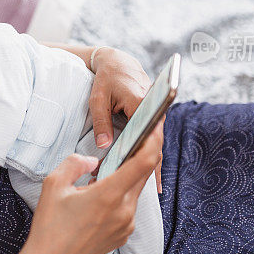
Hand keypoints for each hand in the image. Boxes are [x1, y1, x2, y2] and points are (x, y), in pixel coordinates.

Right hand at [22, 128, 162, 253]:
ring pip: (134, 191)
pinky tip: (99, 197)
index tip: (157, 126)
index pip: (144, 162)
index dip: (154, 141)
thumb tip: (92, 160)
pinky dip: (120, 196)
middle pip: (143, 175)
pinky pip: (128, 208)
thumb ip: (75, 162)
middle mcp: (124, 211)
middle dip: (141, 155)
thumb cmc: (49, 226)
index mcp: (109, 195)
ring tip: (102, 175)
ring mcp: (126, 226)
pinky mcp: (123, 236)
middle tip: (133, 139)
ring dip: (126, 178)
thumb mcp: (53, 184)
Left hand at [89, 47, 162, 192]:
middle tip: (150, 191)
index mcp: (142, 103)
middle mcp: (155, 109)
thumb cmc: (106, 79)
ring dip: (150, 161)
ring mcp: (156, 113)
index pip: (148, 136)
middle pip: (155, 142)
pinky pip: (151, 137)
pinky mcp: (153, 117)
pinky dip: (146, 151)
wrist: (118, 62)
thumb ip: (101, 123)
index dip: (149, 158)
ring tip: (147, 186)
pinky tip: (142, 169)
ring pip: (155, 142)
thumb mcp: (97, 99)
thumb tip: (104, 146)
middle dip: (152, 166)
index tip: (147, 177)